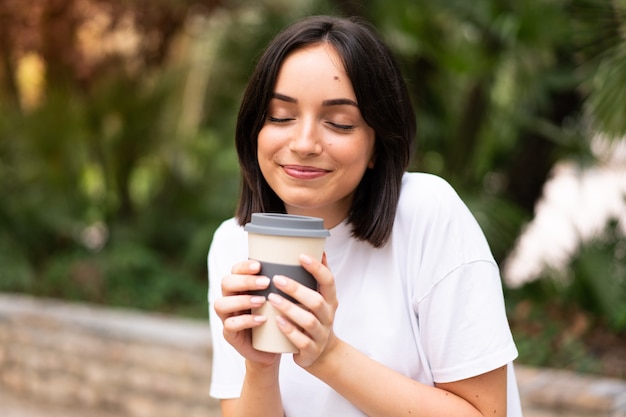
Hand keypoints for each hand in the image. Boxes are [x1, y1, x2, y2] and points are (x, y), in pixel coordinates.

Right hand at [213, 259, 279, 365]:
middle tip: (265, 283)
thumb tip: (307, 260)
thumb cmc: (277, 317)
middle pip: (226, 283)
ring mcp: (227, 317)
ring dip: (242, 300)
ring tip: (262, 301)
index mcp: (240, 286)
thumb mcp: (280, 298)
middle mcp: (230, 298)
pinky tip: (261, 320)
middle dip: (245, 281)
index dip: (244, 266)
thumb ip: (284, 282)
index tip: (259, 265)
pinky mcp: (229, 334)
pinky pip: (229, 325)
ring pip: (221, 304)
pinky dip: (245, 321)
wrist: (273, 347)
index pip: (235, 270)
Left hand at [267, 253, 338, 367]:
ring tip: (272, 299)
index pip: (328, 281)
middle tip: (277, 278)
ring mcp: (321, 334)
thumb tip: (318, 249)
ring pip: (308, 321)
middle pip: (317, 301)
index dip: (317, 268)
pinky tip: (277, 321)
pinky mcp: (311, 350)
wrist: (322, 353)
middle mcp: (328, 316)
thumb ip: (317, 277)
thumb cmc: (315, 318)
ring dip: (289, 309)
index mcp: (331, 300)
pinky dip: (289, 331)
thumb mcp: (321, 298)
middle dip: (296, 289)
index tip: (301, 256)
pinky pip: (301, 341)